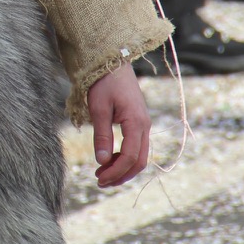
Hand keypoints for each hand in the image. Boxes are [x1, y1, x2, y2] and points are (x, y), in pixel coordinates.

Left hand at [87, 61, 150, 187]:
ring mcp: (143, 124)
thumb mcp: (98, 108)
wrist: (113, 62)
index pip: (130, 157)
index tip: (98, 179)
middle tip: (100, 182)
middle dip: (120, 175)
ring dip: (123, 168)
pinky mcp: (138, 122)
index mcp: (137, 123)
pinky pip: (136, 147)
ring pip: (139, 155)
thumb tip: (102, 161)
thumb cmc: (104, 82)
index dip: (116, 172)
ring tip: (102, 174)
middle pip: (139, 161)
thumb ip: (102, 136)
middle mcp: (145, 126)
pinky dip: (124, 158)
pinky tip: (109, 160)